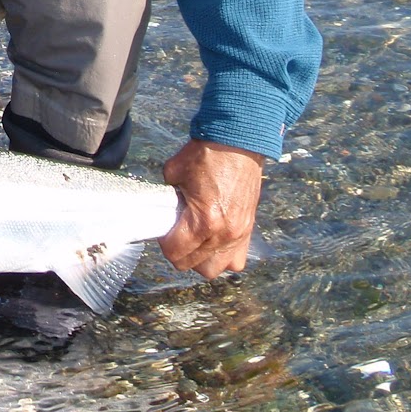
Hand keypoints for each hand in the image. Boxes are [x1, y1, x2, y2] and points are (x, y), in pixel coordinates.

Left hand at [160, 139, 265, 278]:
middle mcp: (223, 234)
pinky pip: (236, 261)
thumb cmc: (207, 154)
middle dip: (180, 251)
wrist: (238, 142)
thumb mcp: (174, 172)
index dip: (165, 243)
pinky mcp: (248, 230)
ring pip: (215, 268)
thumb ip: (166, 196)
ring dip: (202, 258)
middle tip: (177, 233)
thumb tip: (162, 208)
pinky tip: (213, 240)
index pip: (176, 253)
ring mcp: (239, 234)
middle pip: (193, 265)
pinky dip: (223, 256)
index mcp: (204, 221)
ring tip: (195, 240)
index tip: (164, 230)